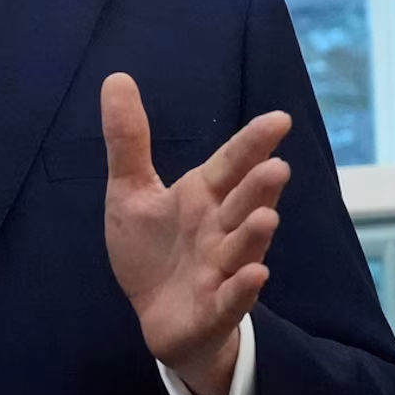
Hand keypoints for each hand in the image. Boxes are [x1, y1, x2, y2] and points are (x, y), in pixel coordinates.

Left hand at [101, 73, 290, 394]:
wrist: (159, 316)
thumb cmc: (154, 250)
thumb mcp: (131, 192)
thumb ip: (127, 141)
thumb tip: (115, 78)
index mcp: (203, 197)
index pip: (231, 165)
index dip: (253, 144)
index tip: (279, 120)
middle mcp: (220, 230)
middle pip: (243, 205)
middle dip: (259, 189)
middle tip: (276, 167)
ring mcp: (222, 270)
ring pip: (242, 249)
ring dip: (253, 235)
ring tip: (266, 218)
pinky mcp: (214, 308)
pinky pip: (232, 298)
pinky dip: (243, 289)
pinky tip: (254, 275)